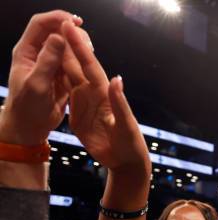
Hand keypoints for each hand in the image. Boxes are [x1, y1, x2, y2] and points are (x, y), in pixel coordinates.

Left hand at [0, 11, 81, 144]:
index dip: (57, 19)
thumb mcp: (37, 84)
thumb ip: (47, 60)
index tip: (75, 22)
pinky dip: (81, 58)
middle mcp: (37, 54)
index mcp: (26, 52)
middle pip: (55, 31)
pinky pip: (71, 60)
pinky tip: (88, 63)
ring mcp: (49, 63)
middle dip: (72, 32)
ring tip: (90, 53)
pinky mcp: (59, 74)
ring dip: (79, 45)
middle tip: (87, 42)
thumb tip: (58, 37)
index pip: (40, 24)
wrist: (29, 127)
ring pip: (65, 45)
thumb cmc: (28, 108)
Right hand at [60, 20, 150, 174]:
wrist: (125, 161)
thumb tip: (116, 79)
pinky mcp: (79, 116)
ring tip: (52, 41)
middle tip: (58, 24)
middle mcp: (95, 96)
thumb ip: (120, 104)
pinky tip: (53, 71)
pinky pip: (67, 95)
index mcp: (105, 95)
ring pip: (71, 78)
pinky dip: (59, 82)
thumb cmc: (130, 144)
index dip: (80, 48)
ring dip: (62, 61)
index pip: (90, 67)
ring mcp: (86, 104)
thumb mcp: (126, 126)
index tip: (70, 29)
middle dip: (69, 46)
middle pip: (78, 67)